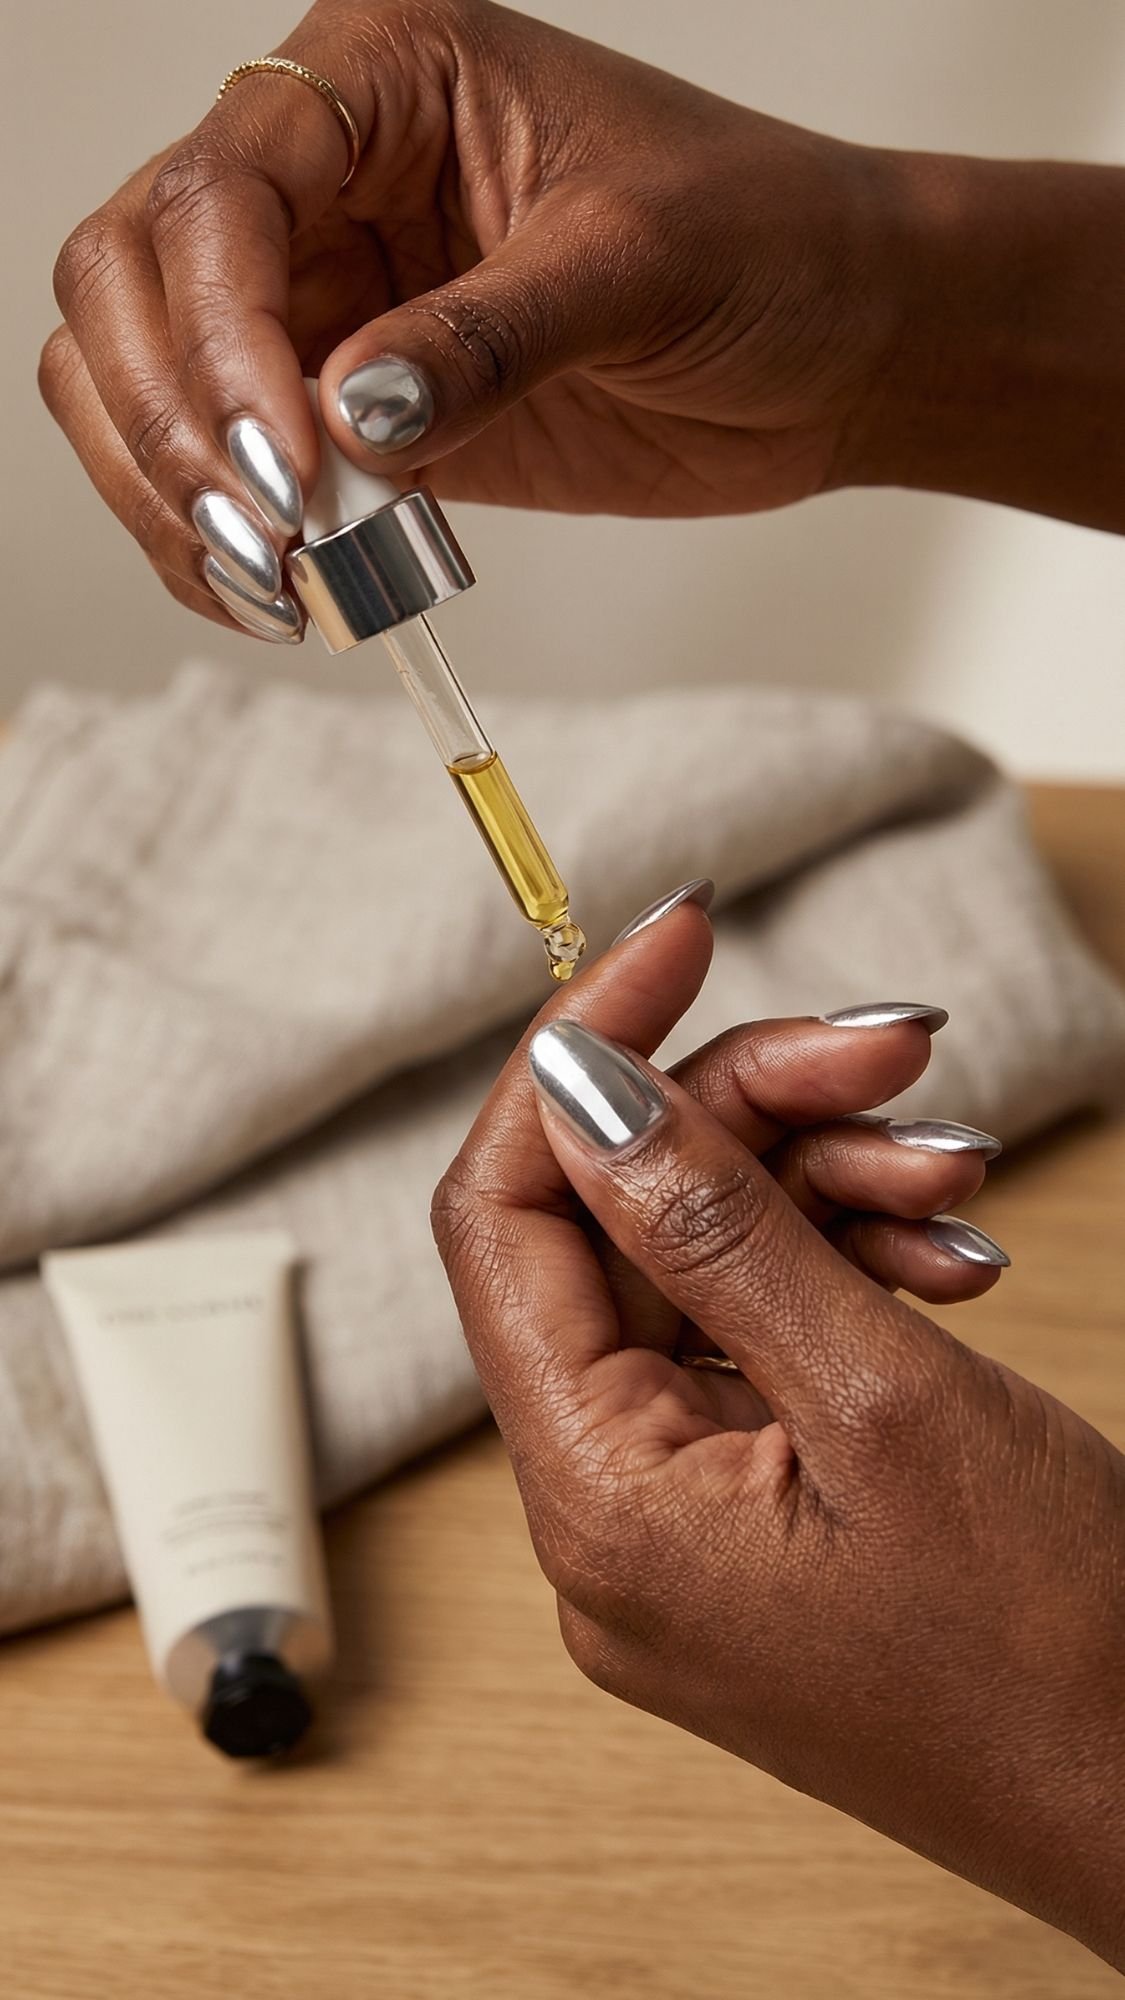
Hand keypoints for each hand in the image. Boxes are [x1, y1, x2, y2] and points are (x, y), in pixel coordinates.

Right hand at [39, 0, 902, 637]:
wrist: (838, 344)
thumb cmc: (766, 244)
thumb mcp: (636, 265)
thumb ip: (484, 338)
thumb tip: (344, 416)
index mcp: (384, 81)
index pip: (221, 189)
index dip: (220, 331)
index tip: (292, 459)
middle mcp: (326, 180)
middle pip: (131, 276)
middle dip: (171, 418)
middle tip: (267, 537)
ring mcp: (326, 298)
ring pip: (140, 377)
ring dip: (173, 492)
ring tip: (276, 585)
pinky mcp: (346, 413)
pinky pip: (226, 471)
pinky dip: (221, 545)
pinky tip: (283, 599)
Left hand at [432, 898, 1124, 1969]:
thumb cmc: (1054, 1650)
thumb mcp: (883, 1397)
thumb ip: (711, 1226)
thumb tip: (576, 1084)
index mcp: (599, 1502)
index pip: (504, 1222)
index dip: (576, 1060)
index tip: (680, 942)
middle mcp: (610, 1516)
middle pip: (622, 1234)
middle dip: (755, 1116)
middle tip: (892, 1051)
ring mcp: (682, 1521)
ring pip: (704, 1275)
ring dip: (824, 1186)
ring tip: (953, 1170)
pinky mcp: (755, 1517)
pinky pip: (763, 1344)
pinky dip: (847, 1271)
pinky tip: (946, 1251)